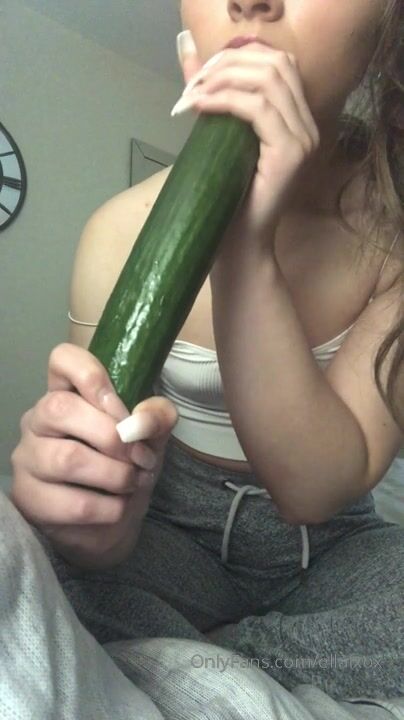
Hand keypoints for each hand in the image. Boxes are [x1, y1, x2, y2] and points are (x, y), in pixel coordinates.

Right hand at [10, 342, 177, 567]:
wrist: (113, 523)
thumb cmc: (127, 467)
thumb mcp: (152, 437)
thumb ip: (156, 417)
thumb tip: (142, 420)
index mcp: (67, 393)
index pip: (62, 359)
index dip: (90, 373)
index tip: (120, 405)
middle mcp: (37, 419)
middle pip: (59, 407)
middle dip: (111, 435)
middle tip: (140, 457)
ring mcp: (27, 458)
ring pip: (67, 459)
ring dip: (115, 475)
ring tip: (133, 482)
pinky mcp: (27, 498)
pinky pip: (73, 503)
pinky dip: (109, 507)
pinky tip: (118, 507)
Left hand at [175, 41, 319, 244]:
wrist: (240, 243)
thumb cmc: (230, 198)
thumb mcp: (222, 139)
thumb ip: (216, 101)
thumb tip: (190, 61)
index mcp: (297, 121)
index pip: (281, 64)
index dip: (242, 55)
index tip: (205, 70)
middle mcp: (307, 127)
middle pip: (277, 64)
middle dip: (231, 62)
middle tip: (196, 79)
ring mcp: (303, 140)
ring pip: (269, 81)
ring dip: (225, 79)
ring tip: (195, 92)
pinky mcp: (291, 154)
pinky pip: (259, 109)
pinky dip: (227, 100)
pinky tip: (202, 105)